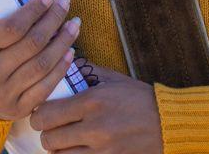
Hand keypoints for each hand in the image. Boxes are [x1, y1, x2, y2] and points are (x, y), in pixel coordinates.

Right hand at [0, 0, 80, 120]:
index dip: (32, 11)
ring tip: (74, 23)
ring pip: (42, 65)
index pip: (9, 30)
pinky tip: (70, 51)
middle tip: (65, 3)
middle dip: (53, 20)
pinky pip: (45, 87)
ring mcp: (5, 94)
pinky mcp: (19, 109)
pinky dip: (61, 68)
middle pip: (31, 45)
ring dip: (63, 42)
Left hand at [29, 62, 161, 152]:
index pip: (46, 114)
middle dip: (47, 133)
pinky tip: (76, 150)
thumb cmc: (139, 98)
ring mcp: (102, 149)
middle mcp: (94, 127)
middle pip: (49, 139)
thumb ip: (84, 72)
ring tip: (64, 141)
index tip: (43, 112)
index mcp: (91, 101)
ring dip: (58, 149)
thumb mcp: (112, 79)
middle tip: (52, 128)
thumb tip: (61, 64)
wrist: (168, 122)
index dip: (39, 115)